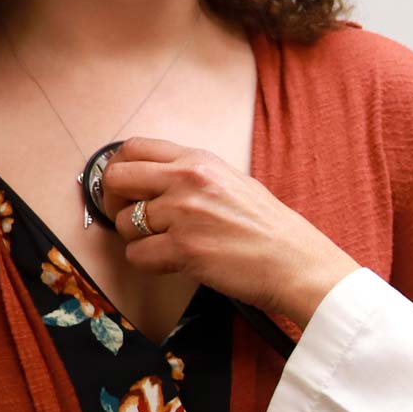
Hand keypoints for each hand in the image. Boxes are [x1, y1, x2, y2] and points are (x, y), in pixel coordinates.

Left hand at [101, 138, 360, 327]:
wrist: (297, 263)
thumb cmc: (270, 229)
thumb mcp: (233, 182)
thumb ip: (192, 177)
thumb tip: (153, 181)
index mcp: (199, 160)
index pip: (134, 148)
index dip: (121, 169)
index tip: (126, 188)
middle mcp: (187, 180)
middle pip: (116, 179)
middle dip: (115, 202)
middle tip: (130, 218)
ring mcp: (183, 214)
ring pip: (124, 222)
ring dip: (137, 239)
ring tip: (166, 245)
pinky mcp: (183, 249)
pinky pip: (136, 255)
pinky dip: (149, 263)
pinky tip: (174, 263)